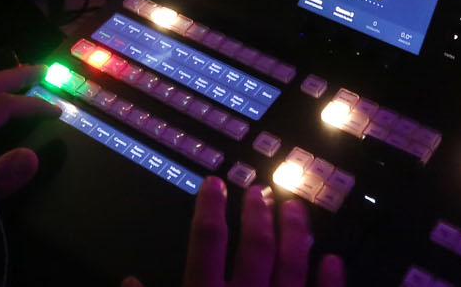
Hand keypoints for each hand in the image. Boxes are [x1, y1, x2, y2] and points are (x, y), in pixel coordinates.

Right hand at [125, 179, 343, 286]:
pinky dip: (329, 281)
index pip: (207, 242)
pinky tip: (332, 259)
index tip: (215, 183)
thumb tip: (129, 281)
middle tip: (258, 190)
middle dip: (257, 214)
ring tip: (294, 207)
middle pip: (255, 247)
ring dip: (294, 233)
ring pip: (291, 266)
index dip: (210, 209)